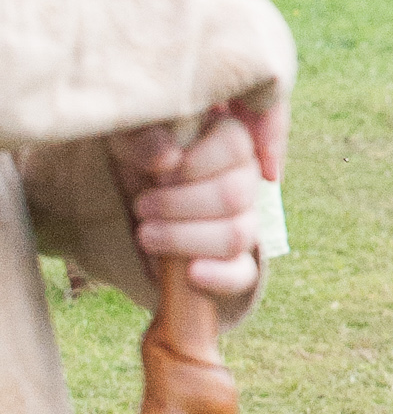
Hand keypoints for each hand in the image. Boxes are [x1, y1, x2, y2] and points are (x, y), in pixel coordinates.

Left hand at [111, 104, 279, 299]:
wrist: (130, 205)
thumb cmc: (134, 160)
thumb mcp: (126, 139)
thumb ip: (143, 138)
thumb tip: (169, 156)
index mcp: (228, 141)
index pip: (238, 145)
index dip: (201, 160)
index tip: (164, 169)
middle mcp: (245, 181)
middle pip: (237, 194)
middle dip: (181, 203)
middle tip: (142, 206)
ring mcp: (245, 223)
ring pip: (238, 234)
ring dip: (184, 237)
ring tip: (146, 234)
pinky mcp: (235, 263)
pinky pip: (243, 274)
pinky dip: (218, 275)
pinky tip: (191, 273)